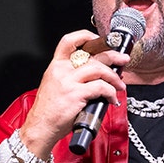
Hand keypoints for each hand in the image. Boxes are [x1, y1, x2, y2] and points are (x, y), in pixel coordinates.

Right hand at [19, 29, 129, 157]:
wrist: (40, 127)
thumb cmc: (50, 110)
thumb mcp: (56, 85)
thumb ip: (73, 75)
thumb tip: (99, 71)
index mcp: (56, 66)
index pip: (69, 41)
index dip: (86, 36)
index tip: (100, 40)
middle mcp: (61, 70)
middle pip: (91, 54)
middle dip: (112, 56)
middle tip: (123, 60)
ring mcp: (68, 81)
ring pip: (99, 69)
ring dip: (114, 77)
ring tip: (119, 86)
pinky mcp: (76, 94)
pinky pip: (101, 87)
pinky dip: (111, 93)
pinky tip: (112, 99)